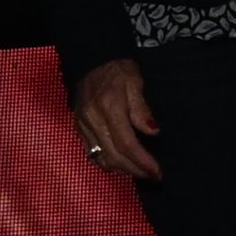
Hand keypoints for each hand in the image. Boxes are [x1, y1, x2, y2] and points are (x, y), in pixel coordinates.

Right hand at [71, 56, 160, 181]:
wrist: (92, 60)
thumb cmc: (118, 70)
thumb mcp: (135, 82)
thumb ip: (142, 110)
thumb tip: (153, 132)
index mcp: (109, 108)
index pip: (126, 144)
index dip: (142, 161)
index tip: (157, 172)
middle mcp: (93, 120)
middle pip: (113, 156)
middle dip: (134, 170)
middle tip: (152, 175)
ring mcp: (83, 125)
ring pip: (101, 158)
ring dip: (121, 169)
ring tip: (139, 171)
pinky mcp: (78, 128)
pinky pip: (91, 153)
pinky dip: (107, 162)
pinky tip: (121, 163)